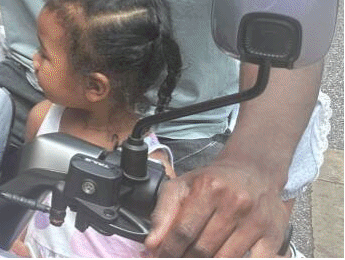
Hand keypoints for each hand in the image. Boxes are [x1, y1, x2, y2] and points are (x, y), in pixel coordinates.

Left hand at [145, 156, 290, 256]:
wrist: (254, 172)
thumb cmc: (214, 182)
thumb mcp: (182, 186)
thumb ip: (163, 213)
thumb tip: (150, 244)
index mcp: (209, 188)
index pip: (183, 230)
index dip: (168, 250)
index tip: (157, 258)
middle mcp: (234, 204)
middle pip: (202, 248)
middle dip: (184, 259)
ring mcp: (256, 222)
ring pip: (225, 259)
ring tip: (193, 258)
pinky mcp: (273, 237)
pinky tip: (221, 258)